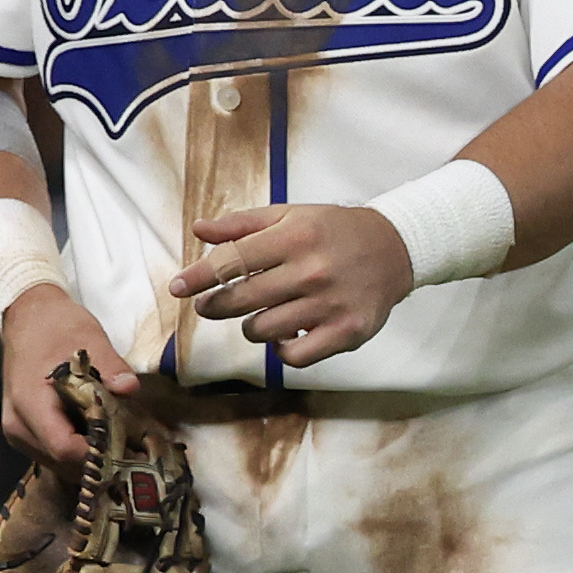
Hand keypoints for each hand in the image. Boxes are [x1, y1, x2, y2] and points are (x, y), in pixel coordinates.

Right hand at [2, 286, 139, 464]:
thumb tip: (129, 387)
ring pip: (56, 463)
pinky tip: (98, 436)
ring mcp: (17, 431)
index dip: (97, 455)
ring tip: (118, 445)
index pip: (64, 448)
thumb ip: (109, 367)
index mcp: (30, 404)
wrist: (28, 318)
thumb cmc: (56, 327)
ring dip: (87, 459)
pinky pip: (51, 453)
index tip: (127, 450)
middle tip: (131, 452)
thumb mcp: (88, 339)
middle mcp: (17, 425)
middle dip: (97, 461)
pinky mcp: (24, 430)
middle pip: (61, 463)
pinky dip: (76, 451)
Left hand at [170, 203, 415, 368]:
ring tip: (262, 314)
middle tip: (212, 304)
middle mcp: (311, 270)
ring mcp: (329, 304)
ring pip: (261, 331)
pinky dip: (281, 349)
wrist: (396, 248)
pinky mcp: (345, 332)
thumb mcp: (291, 215)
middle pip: (239, 301)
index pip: (231, 261)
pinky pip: (293, 357)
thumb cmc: (334, 230)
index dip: (197, 277)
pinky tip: (286, 334)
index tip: (177, 288)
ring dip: (252, 326)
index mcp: (294, 236)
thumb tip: (199, 230)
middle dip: (215, 305)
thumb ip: (243, 224)